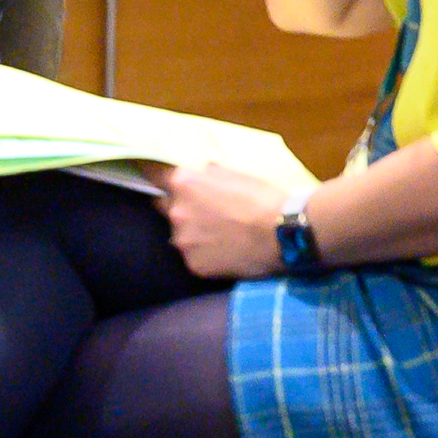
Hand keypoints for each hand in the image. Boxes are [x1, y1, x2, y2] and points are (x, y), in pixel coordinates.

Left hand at [159, 163, 286, 278]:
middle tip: (203, 212)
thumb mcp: (235, 174)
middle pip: (165, 207)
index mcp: (184, 183)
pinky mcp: (193, 264)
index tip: (155, 179)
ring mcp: (183, 240)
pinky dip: (205, 255)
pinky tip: (225, 253)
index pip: (154, 176)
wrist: (282, 233)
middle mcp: (176, 211)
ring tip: (221, 236)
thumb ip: (209, 174)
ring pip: (180, 234)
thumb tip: (201, 172)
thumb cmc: (263, 198)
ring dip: (193, 233)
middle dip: (178, 207)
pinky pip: (193, 256)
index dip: (157, 178)